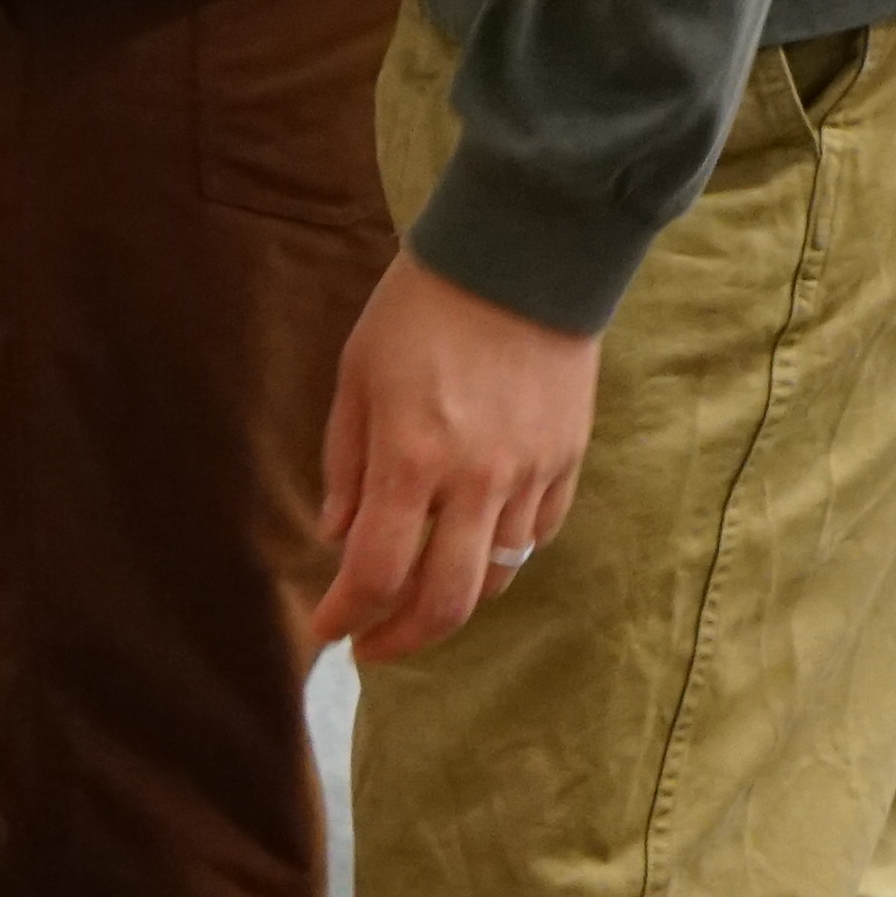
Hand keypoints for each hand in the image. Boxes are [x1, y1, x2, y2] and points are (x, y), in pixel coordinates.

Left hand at [307, 255, 600, 661]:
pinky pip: (538, 533)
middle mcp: (476, 480)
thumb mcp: (358, 376)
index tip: (328, 629)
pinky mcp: (567, 459)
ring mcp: (530, 474)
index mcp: (412, 459)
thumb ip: (346, 465)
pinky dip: (503, 552)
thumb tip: (338, 536)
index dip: (347, 616)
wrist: (521, 252)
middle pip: (446, 602)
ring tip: (422, 592)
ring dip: (455, 597)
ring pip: (498, 575)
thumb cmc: (422, 308)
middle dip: (404, 638)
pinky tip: (476, 544)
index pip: (377, 574)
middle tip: (375, 643)